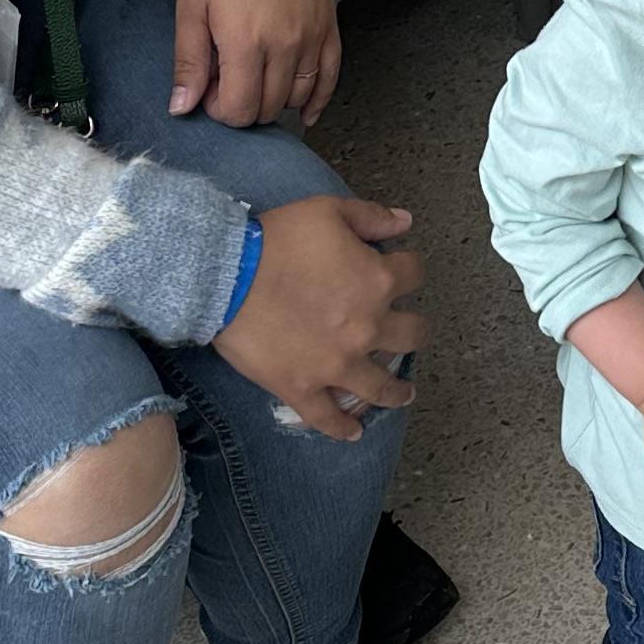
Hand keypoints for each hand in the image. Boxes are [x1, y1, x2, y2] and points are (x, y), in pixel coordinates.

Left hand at [171, 0, 340, 125]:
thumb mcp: (192, 7)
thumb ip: (188, 62)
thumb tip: (182, 107)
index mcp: (245, 42)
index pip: (239, 109)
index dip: (220, 109)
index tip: (211, 91)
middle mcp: (283, 46)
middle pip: (267, 107)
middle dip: (244, 105)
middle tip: (230, 82)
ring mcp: (311, 39)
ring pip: (297, 97)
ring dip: (274, 100)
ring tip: (257, 79)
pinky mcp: (328, 30)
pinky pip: (330, 79)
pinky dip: (317, 102)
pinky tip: (305, 114)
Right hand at [216, 195, 424, 439]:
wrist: (227, 276)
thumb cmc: (278, 239)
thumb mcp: (329, 211)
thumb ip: (372, 216)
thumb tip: (405, 222)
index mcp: (378, 281)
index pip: (415, 275)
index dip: (411, 269)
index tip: (404, 271)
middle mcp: (368, 328)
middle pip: (412, 335)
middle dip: (416, 331)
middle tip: (413, 334)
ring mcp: (338, 364)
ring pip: (381, 386)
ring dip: (397, 391)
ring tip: (404, 394)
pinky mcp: (304, 388)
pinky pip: (328, 417)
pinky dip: (342, 428)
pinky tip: (353, 433)